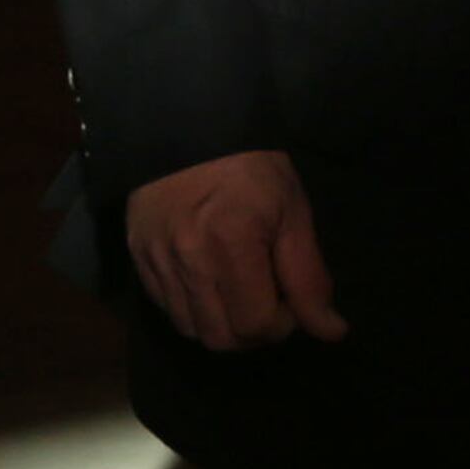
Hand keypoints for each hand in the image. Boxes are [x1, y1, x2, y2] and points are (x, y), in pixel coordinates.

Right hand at [127, 150, 348, 353]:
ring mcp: (156, 261)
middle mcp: (188, 259)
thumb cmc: (252, 167)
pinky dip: (195, 310)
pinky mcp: (138, 258)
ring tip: (240, 294)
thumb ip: (309, 278)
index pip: (257, 324)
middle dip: (254, 332)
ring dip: (223, 325)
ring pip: (192, 331)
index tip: (292, 298)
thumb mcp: (293, 211)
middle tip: (269, 301)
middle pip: (222, 339)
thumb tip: (331, 332)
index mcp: (231, 242)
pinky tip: (211, 284)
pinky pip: (168, 310)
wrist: (189, 128)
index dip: (284, 323)